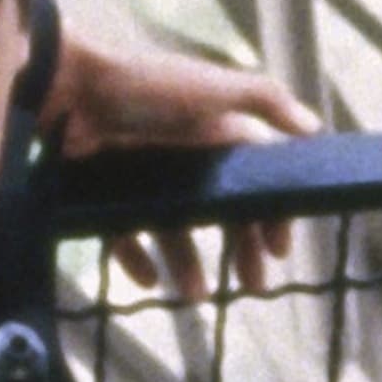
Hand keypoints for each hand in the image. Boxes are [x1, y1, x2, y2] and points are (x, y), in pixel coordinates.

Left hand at [43, 26, 322, 303]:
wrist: (66, 89)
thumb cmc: (144, 86)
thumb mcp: (214, 87)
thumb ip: (266, 100)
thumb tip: (314, 129)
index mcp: (211, 131)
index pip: (253, 181)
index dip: (269, 214)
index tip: (280, 250)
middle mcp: (179, 156)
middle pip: (219, 211)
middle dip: (239, 249)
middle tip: (253, 287)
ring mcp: (140, 176)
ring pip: (172, 229)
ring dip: (188, 264)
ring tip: (195, 295)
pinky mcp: (102, 192)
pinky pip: (123, 234)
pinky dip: (136, 259)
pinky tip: (148, 280)